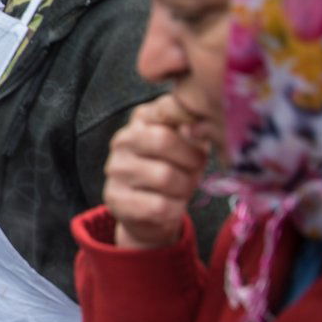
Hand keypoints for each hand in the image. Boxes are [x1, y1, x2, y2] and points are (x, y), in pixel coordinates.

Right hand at [103, 94, 209, 249]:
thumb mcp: (189, 144)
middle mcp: (122, 139)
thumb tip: (206, 122)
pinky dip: (175, 210)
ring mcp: (115, 168)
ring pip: (164, 176)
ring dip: (184, 189)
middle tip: (195, 171)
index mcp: (142, 119)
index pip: (168, 109)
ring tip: (182, 190)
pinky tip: (173, 207)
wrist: (152, 212)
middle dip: (191, 160)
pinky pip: (158, 206)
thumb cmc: (176, 170)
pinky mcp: (115, 198)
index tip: (201, 141)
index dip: (193, 127)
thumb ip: (196, 127)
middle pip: (163, 140)